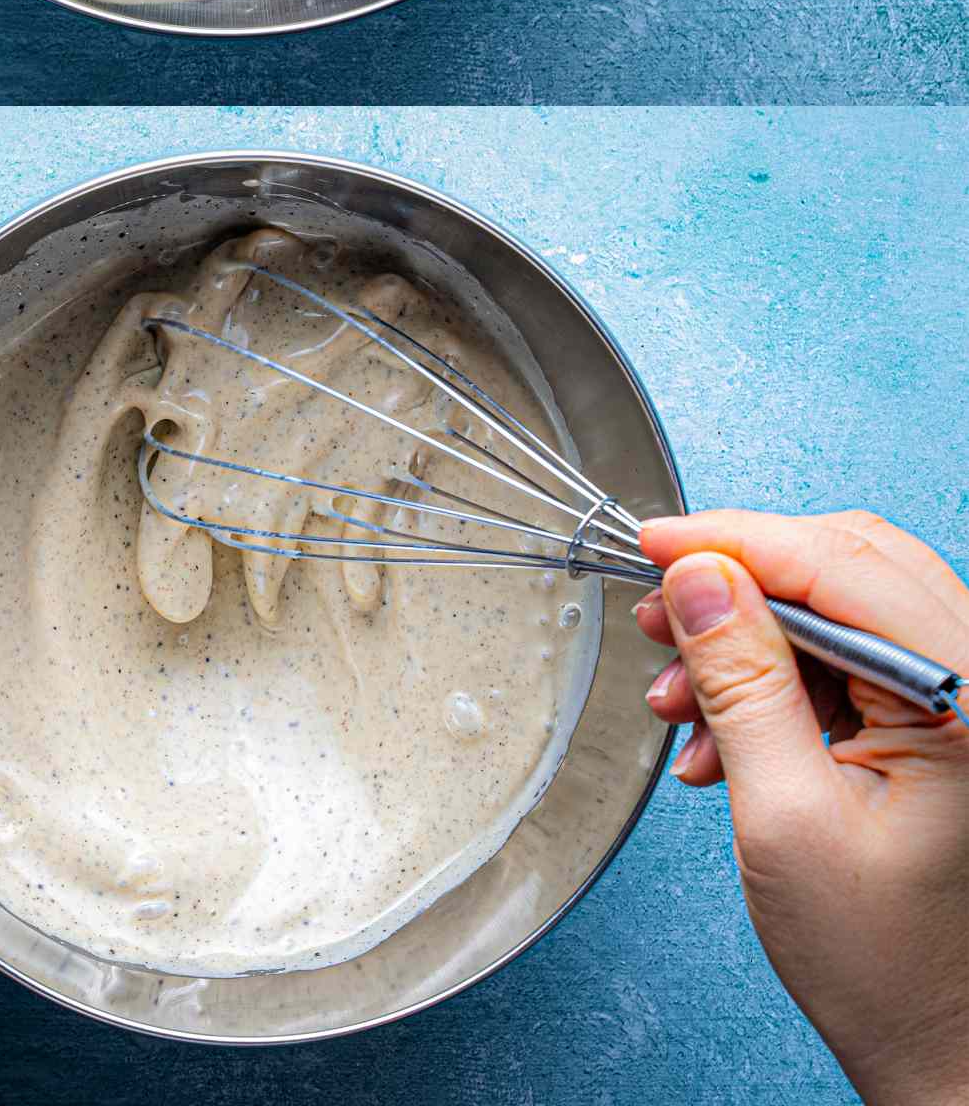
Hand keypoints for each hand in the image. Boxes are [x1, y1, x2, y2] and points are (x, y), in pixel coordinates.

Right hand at [637, 509, 968, 1105]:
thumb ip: (742, 681)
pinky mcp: (940, 720)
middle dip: (738, 584)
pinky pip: (849, 657)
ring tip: (680, 702)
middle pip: (845, 565)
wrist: (942, 1050)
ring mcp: (963, 698)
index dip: (734, 541)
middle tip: (659, 614)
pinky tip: (720, 736)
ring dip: (747, 640)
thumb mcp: (785, 815)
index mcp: (965, 698)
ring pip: (839, 606)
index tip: (653, 544)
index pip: (840, 565)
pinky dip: (775, 680)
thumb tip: (699, 575)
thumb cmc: (886, 964)